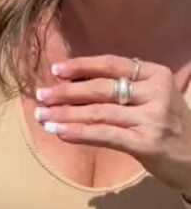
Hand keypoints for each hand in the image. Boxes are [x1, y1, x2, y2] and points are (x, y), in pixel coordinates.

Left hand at [35, 56, 190, 194]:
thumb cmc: (167, 125)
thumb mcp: (154, 96)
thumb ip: (125, 85)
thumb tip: (75, 80)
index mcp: (155, 74)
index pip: (111, 65)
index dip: (81, 66)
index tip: (56, 70)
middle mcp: (155, 93)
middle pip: (101, 89)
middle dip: (66, 92)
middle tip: (40, 96)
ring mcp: (152, 118)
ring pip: (98, 112)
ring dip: (66, 114)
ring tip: (43, 116)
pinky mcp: (147, 143)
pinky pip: (105, 135)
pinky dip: (79, 133)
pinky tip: (59, 132)